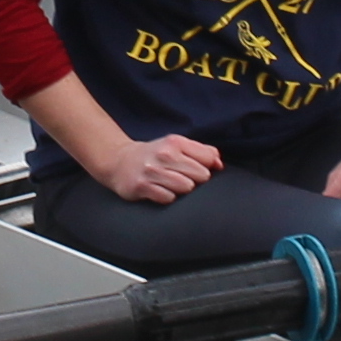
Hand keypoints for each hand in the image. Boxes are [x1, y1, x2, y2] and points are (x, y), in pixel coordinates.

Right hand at [97, 127, 221, 206]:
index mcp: (175, 142)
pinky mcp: (142, 186)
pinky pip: (168, 198)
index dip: (207, 167)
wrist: (120, 161)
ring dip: (182, 190)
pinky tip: (161, 191)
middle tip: (182, 178)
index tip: (197, 169)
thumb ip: (202, 152)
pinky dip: (167, 197)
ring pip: (186, 187)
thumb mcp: (177, 145)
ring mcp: (152, 171)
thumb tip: (220, 164)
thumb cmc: (155, 155)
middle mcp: (164, 154)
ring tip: (172, 185)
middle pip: (201, 175)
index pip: (208, 158)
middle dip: (196, 180)